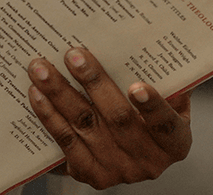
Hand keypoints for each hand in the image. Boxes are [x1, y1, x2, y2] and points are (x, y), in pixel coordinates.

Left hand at [27, 48, 191, 188]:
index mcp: (175, 142)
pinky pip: (66, 144)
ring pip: (85, 128)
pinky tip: (37, 94)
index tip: (136, 85)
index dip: (152, 106)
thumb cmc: (158, 111)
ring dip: (60, 95)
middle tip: (73, 54)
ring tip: (42, 69)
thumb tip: (150, 38)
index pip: (166, 125)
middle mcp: (148, 161)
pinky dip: (49, 117)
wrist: (139, 150)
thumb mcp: (172, 97)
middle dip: (93, 84)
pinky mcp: (90, 174)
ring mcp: (118, 171)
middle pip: (117, 119)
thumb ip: (167, 77)